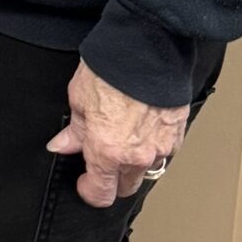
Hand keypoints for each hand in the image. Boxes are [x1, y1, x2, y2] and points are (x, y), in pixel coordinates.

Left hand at [47, 60, 189, 206]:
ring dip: (135, 163)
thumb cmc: (112, 69)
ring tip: (124, 138)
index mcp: (108, 151)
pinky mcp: (178, 134)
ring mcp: (161, 147)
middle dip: (113, 179)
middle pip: (125, 186)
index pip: (100, 193)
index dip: (89, 190)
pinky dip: (153, 146)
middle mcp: (137, 156)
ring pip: (147, 170)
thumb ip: (75, 130)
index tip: (84, 183)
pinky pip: (164, 152)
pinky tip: (142, 128)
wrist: (148, 49)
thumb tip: (63, 144)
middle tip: (102, 160)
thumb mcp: (79, 98)